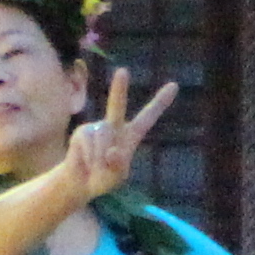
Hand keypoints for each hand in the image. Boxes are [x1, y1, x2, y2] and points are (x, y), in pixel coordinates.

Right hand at [58, 72, 180, 203]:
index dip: (160, 102)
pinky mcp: (82, 133)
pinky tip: (85, 163)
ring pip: (101, 139)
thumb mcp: (117, 177)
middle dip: (118, 88)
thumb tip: (112, 151)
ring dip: (99, 159)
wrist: (80, 183)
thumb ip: (119, 166)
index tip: (174, 86)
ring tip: (96, 167)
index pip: (148, 117)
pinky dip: (89, 158)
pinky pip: (88, 144)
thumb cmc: (103, 178)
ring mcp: (96, 128)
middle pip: (117, 105)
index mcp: (130, 136)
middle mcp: (113, 126)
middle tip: (123, 71)